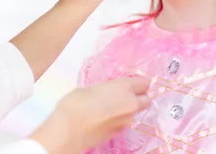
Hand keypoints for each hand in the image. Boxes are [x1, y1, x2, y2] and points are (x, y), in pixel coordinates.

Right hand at [30, 77, 151, 152]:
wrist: (68, 131)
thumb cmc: (76, 103)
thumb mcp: (92, 88)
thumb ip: (107, 88)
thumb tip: (109, 92)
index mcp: (124, 87)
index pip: (145, 82)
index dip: (138, 82)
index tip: (130, 82)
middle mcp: (131, 104)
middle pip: (147, 99)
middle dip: (140, 97)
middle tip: (125, 95)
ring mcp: (126, 120)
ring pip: (135, 112)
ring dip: (128, 108)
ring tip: (111, 107)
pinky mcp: (119, 133)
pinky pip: (125, 122)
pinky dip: (119, 119)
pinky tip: (105, 118)